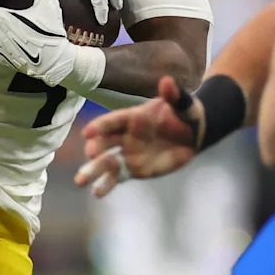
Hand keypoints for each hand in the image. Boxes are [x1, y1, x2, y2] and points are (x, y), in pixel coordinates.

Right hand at [74, 76, 200, 196]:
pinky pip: (117, 177)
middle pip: (105, 141)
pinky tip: (97, 193)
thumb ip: (174, 95)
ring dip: (92, 170)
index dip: (100, 126)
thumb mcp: (183, 104)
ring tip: (80, 181)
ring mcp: (128, 153)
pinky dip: (106, 185)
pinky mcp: (133, 169)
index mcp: (133, 117)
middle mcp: (125, 135)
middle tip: (91, 154)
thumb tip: (167, 81)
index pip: (113, 120)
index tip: (87, 133)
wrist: (193, 135)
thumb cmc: (186, 114)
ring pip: (106, 162)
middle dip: (96, 147)